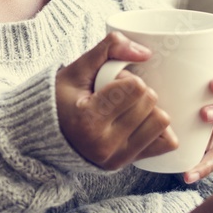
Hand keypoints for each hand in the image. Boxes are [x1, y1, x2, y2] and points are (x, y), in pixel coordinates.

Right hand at [57, 33, 178, 170]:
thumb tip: (146, 53)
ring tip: (125, 109)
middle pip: (150, 102)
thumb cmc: (61, 99)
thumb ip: (108, 49)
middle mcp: (103, 143)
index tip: (108, 83)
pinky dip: (158, 128)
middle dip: (137, 92)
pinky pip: (166, 143)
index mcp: (88, 119)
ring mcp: (117, 157)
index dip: (126, 78)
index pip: (135, 88)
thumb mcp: (76, 69)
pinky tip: (139, 121)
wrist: (46, 134)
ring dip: (148, 109)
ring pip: (161, 122)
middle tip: (115, 95)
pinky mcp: (127, 163)